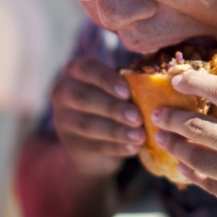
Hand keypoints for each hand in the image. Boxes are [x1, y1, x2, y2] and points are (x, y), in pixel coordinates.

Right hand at [51, 57, 145, 175]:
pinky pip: (93, 146)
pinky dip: (116, 147)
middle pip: (83, 97)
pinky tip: (133, 148)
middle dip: (112, 107)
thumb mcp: (114, 87)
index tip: (127, 92)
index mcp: (75, 71)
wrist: (94, 137)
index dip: (106, 79)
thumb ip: (128, 83)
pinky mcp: (72, 144)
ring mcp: (63, 120)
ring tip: (139, 136)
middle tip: (137, 117)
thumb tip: (153, 84)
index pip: (86, 68)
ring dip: (116, 131)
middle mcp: (63, 92)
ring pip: (87, 124)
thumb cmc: (111, 100)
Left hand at [152, 68, 216, 216]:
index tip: (177, 78)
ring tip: (163, 140)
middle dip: (172, 119)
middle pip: (200, 127)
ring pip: (197, 159)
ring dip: (174, 148)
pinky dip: (193, 175)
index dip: (195, 82)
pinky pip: (210, 187)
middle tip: (158, 115)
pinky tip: (185, 169)